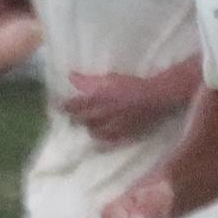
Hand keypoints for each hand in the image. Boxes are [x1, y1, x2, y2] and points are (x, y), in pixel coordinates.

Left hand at [57, 68, 188, 145]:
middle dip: (76, 120)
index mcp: (99, 100)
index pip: (76, 106)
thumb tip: (70, 76)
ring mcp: (115, 127)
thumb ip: (89, 80)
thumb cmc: (134, 85)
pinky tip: (100, 142)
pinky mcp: (126, 134)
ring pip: (96, 133)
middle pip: (84, 121)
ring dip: (89, 130)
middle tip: (71, 119)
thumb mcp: (110, 78)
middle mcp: (104, 116)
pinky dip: (102, 142)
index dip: (66, 107)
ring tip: (87, 128)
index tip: (59, 106)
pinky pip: (110, 141)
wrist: (159, 98)